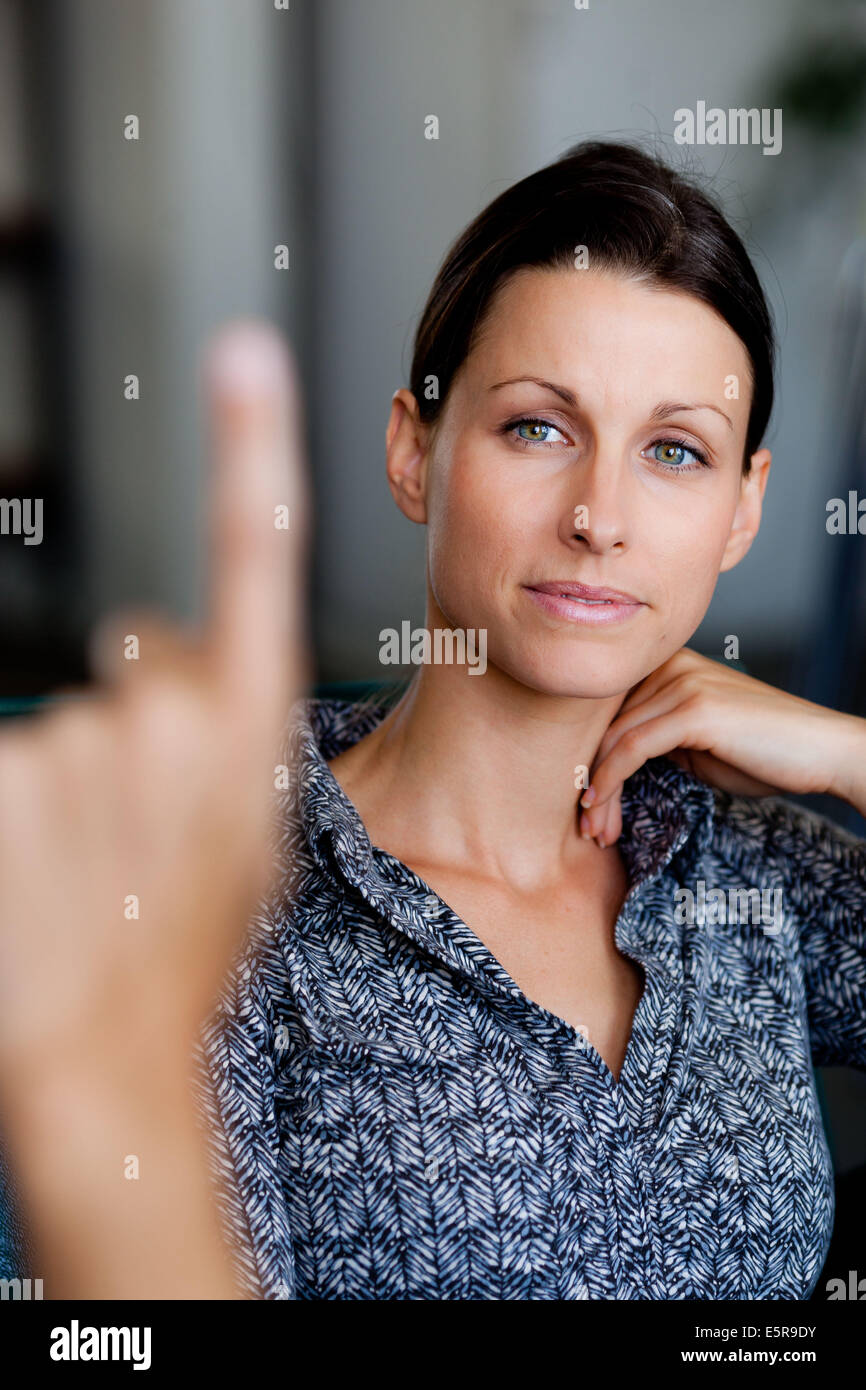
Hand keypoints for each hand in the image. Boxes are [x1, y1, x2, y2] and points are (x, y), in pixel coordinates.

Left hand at [0, 319, 308, 1295]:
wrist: (103, 1054)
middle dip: (130, 731)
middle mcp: (170, 713)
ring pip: (61, 722)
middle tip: (129, 834)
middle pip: (132, 664)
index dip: (250, 448)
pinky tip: (32, 873)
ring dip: (64, 784)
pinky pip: (7, 758)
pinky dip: (11, 807)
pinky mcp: (0, 768)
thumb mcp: (250, 842)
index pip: (256, 556)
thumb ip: (221, 733)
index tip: (242, 354)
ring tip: (77, 873)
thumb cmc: (185, 951)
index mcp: (251, 729)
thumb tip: (146, 646)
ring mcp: (76, 739)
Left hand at [578, 647, 865, 847]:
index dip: (591, 760)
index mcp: (670, 665)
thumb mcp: (697, 744)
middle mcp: (672, 665)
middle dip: (591, 781)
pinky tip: (597, 806)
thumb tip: (610, 760)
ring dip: (599, 791)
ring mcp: (683, 683)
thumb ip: (656, 739)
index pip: (610, 713)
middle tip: (586, 827)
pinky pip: (632, 747)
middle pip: (607, 726)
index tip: (587, 807)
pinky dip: (610, 780)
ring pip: (614, 740)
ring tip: (594, 831)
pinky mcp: (693, 708)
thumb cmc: (765, 753)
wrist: (824, 751)